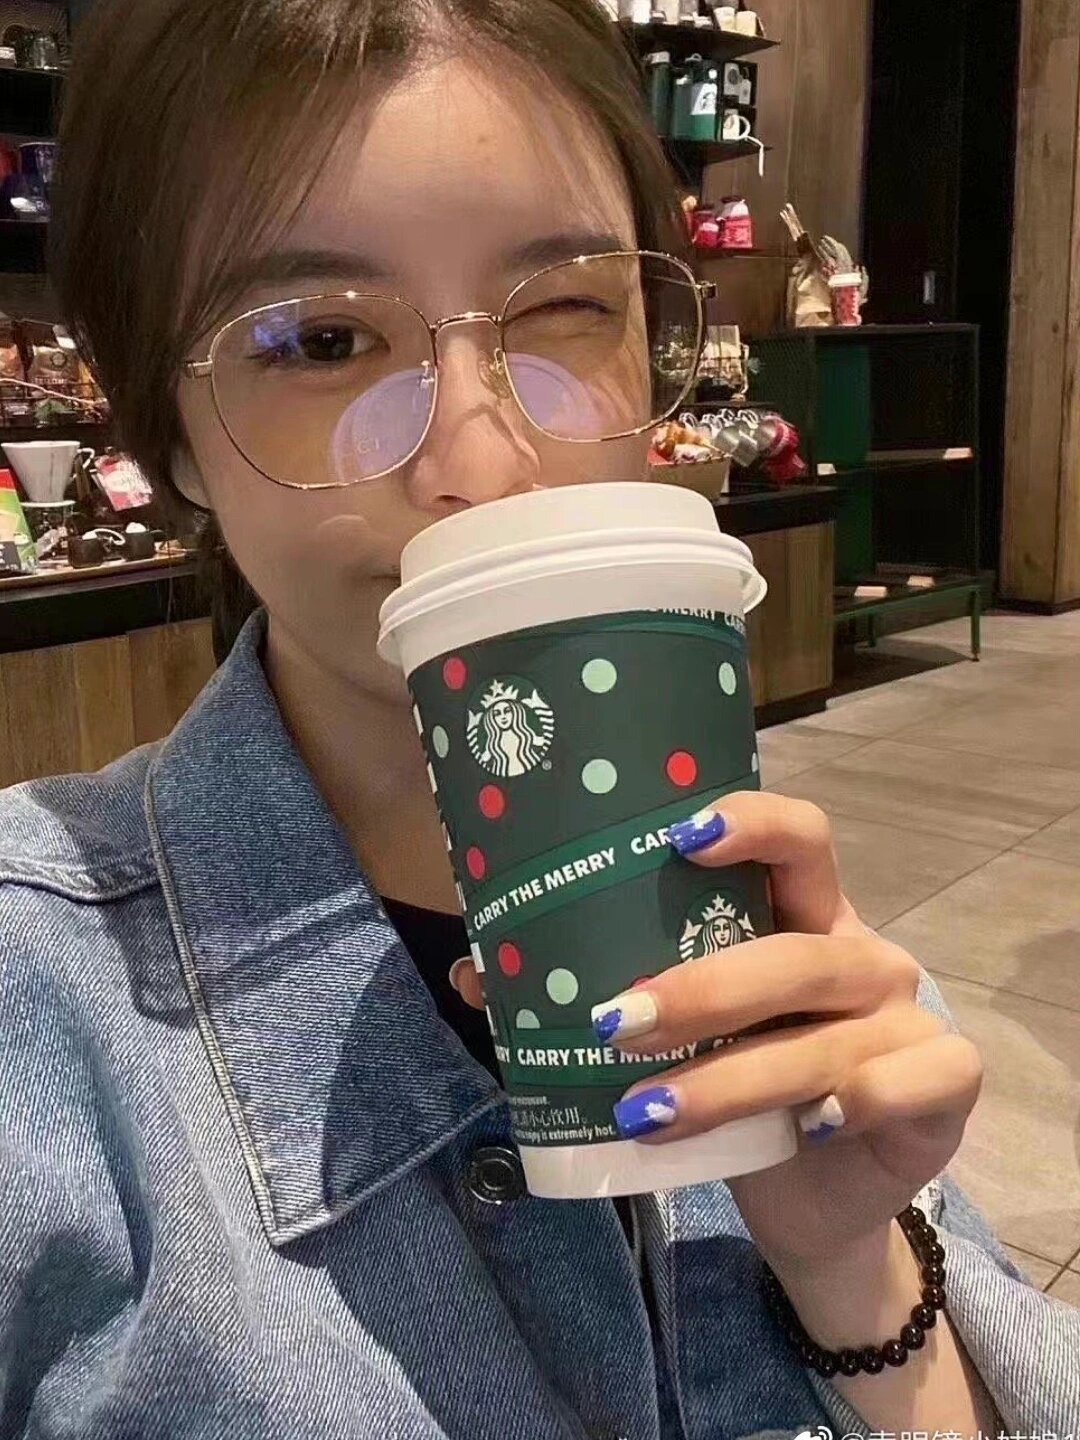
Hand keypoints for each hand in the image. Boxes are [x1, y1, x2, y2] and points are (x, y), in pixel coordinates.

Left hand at [452, 792, 983, 1274]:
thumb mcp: (676, 1042)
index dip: (749, 824)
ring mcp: (910, 1018)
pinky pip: (920, 1079)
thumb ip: (595, 997)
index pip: (800, 839)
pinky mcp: (944, 1088)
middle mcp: (861, 956)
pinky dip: (862, 1099)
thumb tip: (476, 971)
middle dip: (703, 988)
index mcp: (803, 918)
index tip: (676, 838)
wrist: (815, 1197)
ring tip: (645, 1110)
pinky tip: (808, 1125)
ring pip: (831, 1035)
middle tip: (613, 1021)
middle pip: (799, 949)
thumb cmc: (738, 1092)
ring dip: (733, 1075)